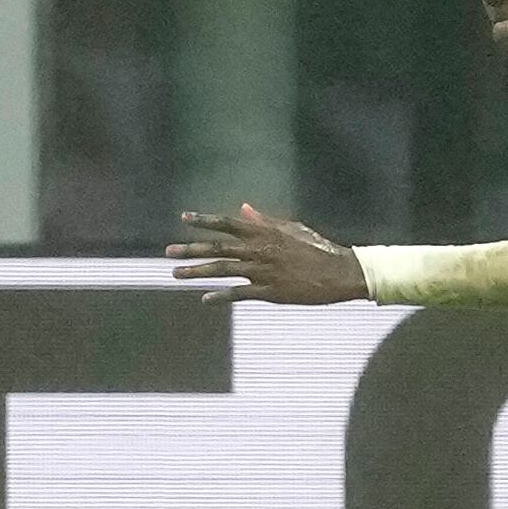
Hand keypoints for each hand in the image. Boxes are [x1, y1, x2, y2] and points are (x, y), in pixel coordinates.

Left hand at [167, 203, 369, 304]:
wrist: (338, 271)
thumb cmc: (316, 247)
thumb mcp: (290, 228)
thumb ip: (264, 221)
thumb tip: (243, 209)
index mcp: (264, 232)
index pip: (227, 223)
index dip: (204, 221)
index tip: (184, 218)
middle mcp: (259, 250)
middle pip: (218, 248)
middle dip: (191, 249)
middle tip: (169, 252)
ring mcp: (263, 271)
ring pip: (223, 270)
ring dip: (197, 272)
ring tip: (176, 274)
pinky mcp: (270, 292)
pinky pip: (240, 294)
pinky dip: (221, 296)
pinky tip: (205, 299)